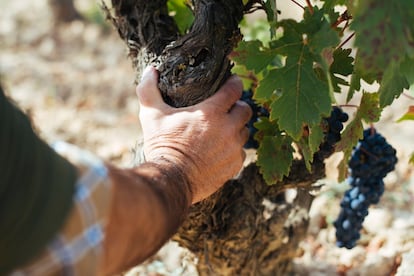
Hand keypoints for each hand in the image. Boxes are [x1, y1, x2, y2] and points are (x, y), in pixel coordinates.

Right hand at [137, 66, 251, 202]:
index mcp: (211, 112)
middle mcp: (228, 128)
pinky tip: (221, 151)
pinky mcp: (234, 165)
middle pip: (246, 109)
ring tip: (223, 131)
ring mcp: (233, 148)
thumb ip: (150, 90)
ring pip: (245, 132)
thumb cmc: (162, 145)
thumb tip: (151, 70)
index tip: (232, 82)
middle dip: (238, 106)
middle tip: (228, 109)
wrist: (171, 180)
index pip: (235, 89)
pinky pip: (241, 152)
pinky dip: (234, 150)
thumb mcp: (151, 115)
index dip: (234, 83)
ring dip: (237, 128)